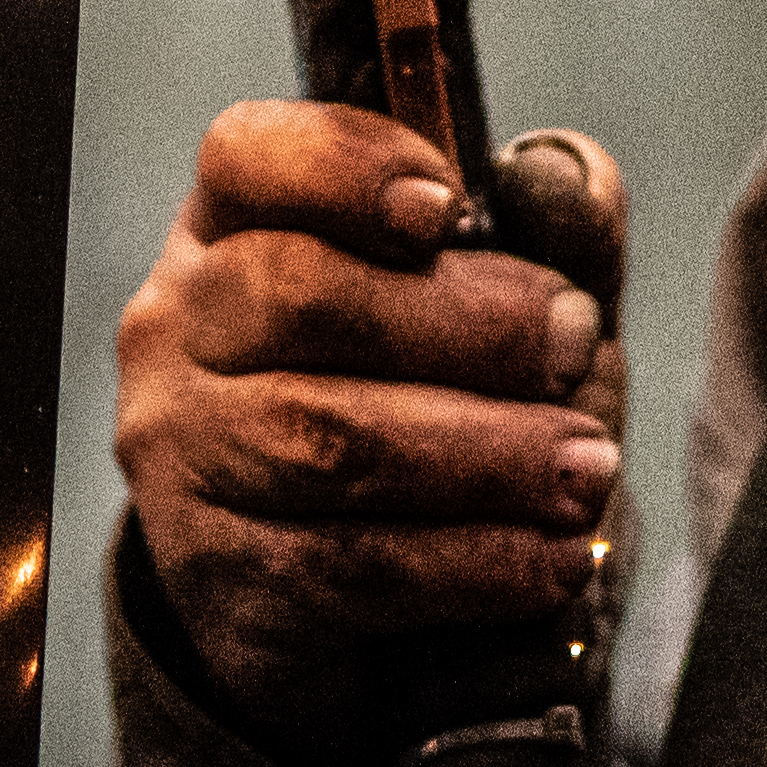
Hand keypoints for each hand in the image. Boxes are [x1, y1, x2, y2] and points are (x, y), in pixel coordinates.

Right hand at [115, 102, 629, 766]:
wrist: (375, 610)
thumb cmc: (441, 410)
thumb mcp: (506, 310)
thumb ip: (551, 232)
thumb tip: (567, 175)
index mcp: (233, 227)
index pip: (249, 156)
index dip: (345, 167)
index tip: (449, 204)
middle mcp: (180, 331)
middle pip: (299, 296)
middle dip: (465, 323)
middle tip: (576, 347)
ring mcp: (182, 459)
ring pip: (326, 441)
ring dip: (485, 455)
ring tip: (586, 469)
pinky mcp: (215, 582)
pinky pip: (346, 568)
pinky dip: (472, 562)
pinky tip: (553, 558)